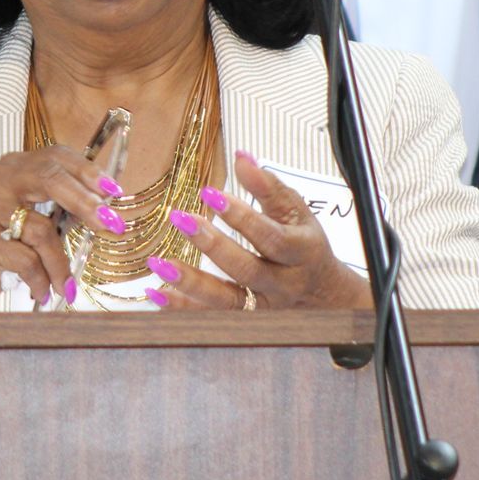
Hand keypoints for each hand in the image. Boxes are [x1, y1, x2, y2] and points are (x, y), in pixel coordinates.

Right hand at [0, 147, 121, 311]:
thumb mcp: (25, 220)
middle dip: (86, 203)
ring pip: (40, 228)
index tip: (113, 191)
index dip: (87, 171)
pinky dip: (40, 279)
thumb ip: (54, 207)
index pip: (54, 156)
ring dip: (59, 264)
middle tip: (109, 225)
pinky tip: (43, 292)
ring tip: (65, 285)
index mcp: (8, 169)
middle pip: (49, 178)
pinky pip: (25, 259)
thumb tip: (104, 207)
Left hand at [149, 151, 371, 310]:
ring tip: (158, 263)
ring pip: (226, 302)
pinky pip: (211, 319)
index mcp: (301, 252)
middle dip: (211, 245)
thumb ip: (269, 187)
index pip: (270, 236)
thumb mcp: (297, 213)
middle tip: (179, 218)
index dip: (240, 216)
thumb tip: (240, 157)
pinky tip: (155, 292)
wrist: (323, 294)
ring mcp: (264, 308)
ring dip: (191, 283)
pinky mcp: (245, 322)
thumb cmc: (304, 244)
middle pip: (246, 269)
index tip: (208, 192)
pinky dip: (183, 308)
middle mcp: (284, 284)